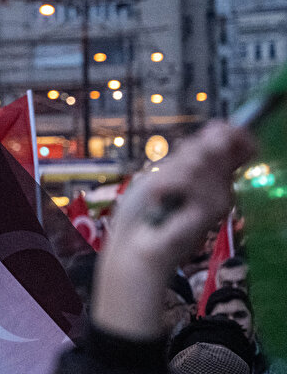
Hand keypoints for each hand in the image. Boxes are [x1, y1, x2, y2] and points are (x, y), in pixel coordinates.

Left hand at [107, 122, 253, 271]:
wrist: (133, 244)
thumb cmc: (144, 211)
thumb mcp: (166, 172)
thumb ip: (194, 153)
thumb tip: (221, 129)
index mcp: (214, 175)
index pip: (240, 142)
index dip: (228, 131)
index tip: (208, 134)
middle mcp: (224, 187)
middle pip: (215, 144)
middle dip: (183, 155)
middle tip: (166, 182)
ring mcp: (220, 200)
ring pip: (199, 160)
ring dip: (170, 173)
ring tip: (161, 197)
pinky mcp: (211, 211)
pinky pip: (188, 179)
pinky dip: (166, 185)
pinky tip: (161, 203)